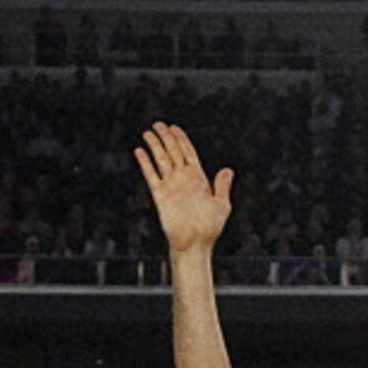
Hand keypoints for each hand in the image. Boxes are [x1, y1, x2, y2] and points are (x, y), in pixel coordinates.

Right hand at [135, 121, 233, 254]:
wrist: (195, 244)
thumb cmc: (210, 228)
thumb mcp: (222, 205)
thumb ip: (222, 186)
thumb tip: (227, 169)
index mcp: (198, 178)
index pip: (188, 153)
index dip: (181, 139)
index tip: (174, 127)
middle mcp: (183, 179)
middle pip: (173, 152)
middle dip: (166, 137)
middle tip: (158, 124)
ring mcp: (171, 186)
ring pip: (161, 160)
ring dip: (155, 145)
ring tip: (148, 132)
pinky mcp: (160, 195)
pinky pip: (151, 175)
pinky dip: (145, 163)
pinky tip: (139, 151)